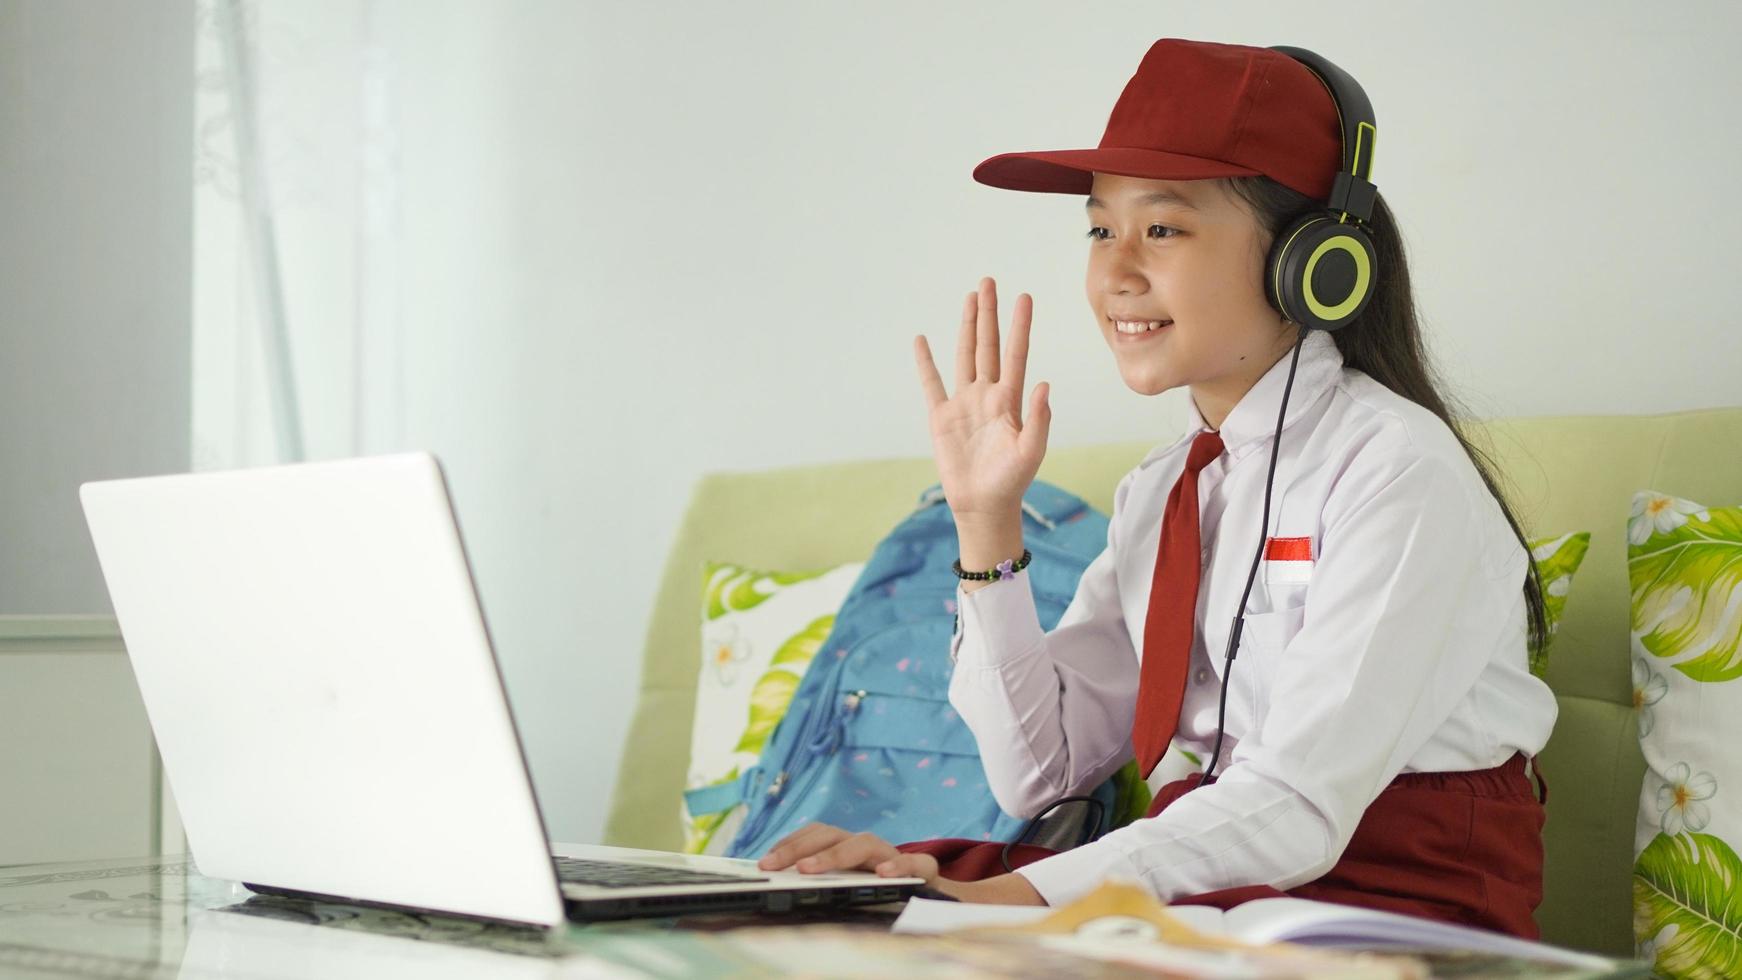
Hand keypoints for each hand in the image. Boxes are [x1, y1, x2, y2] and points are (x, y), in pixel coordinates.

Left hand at [754, 822, 1048, 904]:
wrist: (945, 905)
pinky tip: (885, 873)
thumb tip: (783, 885)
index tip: (763, 863)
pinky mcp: (924, 870)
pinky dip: (899, 864)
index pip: (815, 836)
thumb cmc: (890, 898)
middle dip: (799, 847)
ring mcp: (894, 856)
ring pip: (864, 843)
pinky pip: (913, 862)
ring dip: (836, 854)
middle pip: (831, 834)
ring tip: (811, 869)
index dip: (788, 844)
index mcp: (848, 851)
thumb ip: (828, 888)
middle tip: (775, 866)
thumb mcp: (852, 892)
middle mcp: (869, 848)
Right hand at [913, 277, 1050, 523]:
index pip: (1016, 354)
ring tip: (969, 298)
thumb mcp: (1031, 451)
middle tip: (989, 281)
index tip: (1024, 298)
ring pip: (964, 355)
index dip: (1020, 326)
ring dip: (967, 326)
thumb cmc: (1012, 481)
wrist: (983, 505)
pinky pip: (932, 383)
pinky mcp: (942, 417)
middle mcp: (987, 394)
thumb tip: (1043, 384)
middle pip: (988, 345)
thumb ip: (1038, 419)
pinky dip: (926, 362)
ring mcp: (964, 403)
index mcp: (1010, 400)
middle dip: (989, 313)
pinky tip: (922, 340)